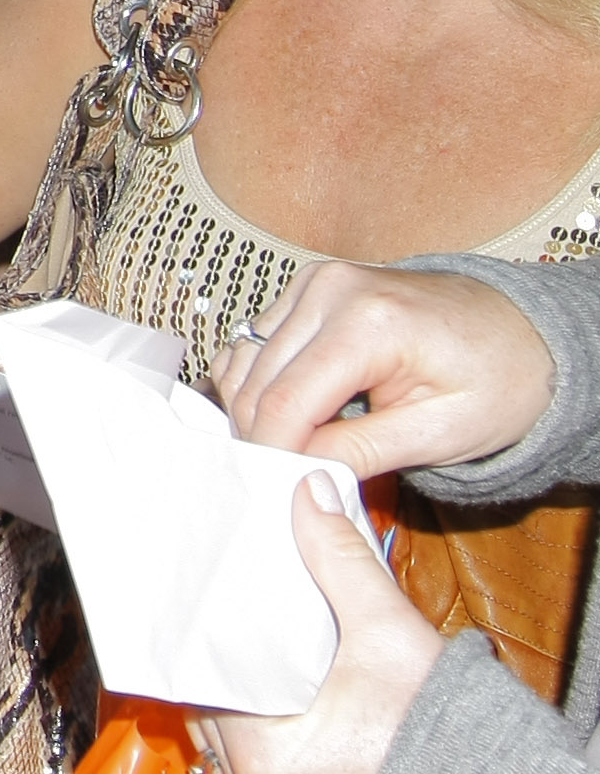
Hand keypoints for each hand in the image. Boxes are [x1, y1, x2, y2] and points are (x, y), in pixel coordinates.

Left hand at [197, 475, 442, 773]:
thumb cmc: (448, 730)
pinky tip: (267, 681)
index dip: (199, 630)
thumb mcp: (390, 633)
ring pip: (224, 733)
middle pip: (209, 704)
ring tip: (240, 637)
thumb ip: (341, 560)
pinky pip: (250, 759)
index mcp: (262, 756)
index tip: (197, 589)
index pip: (200, 677)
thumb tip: (308, 491)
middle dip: (218, 657)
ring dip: (237, 690)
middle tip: (215, 601)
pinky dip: (256, 722)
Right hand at [210, 261, 554, 477]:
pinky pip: (256, 338)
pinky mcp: (310, 287)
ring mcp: (316, 282)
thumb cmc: (499, 381)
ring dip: (255, 408)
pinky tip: (287, 411)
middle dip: (262, 436)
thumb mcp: (444, 433)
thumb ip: (365, 451)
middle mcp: (331, 290)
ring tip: (291, 448)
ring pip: (246, 358)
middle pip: (258, 380)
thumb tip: (302, 471)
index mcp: (368, 322)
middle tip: (284, 480)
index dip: (273, 452)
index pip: (287, 401)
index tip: (276, 491)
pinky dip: (258, 379)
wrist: (526, 332)